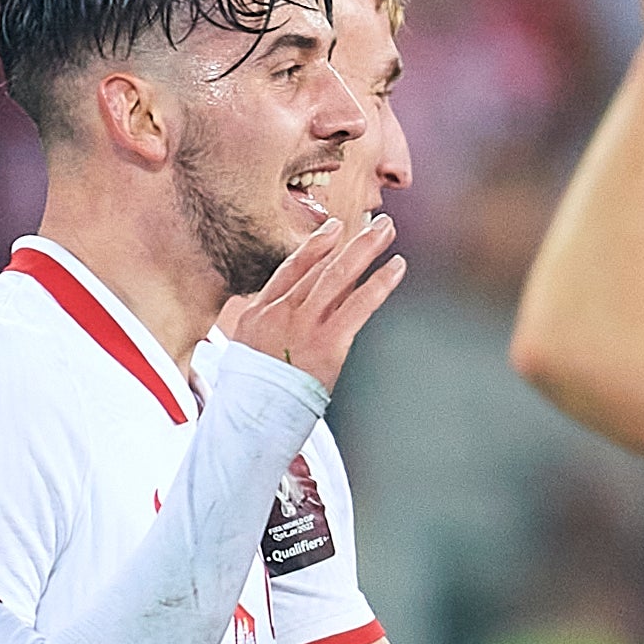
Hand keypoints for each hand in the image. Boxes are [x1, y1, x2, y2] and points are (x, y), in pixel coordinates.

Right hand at [213, 206, 404, 391]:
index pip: (291, 269)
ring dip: (366, 248)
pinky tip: (396, 266)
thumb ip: (267, 333)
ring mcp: (305, 325)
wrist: (251, 419)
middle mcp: (282, 312)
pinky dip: (380, 283)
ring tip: (387, 230)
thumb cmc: (251, 395)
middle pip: (321, 266)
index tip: (334, 229)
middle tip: (376, 224)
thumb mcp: (246, 355)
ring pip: (340, 275)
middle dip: (351, 241)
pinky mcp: (328, 343)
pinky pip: (359, 305)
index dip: (315, 246)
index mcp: (259, 313)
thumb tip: (286, 326)